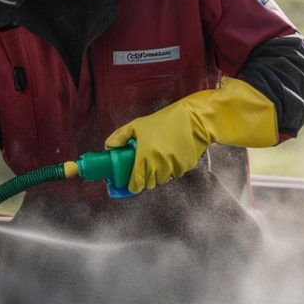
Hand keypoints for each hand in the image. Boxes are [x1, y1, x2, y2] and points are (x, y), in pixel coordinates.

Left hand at [105, 77, 277, 192]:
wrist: (194, 119)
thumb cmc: (164, 121)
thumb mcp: (137, 125)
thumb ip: (120, 137)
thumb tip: (109, 147)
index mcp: (145, 159)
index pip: (135, 185)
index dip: (131, 184)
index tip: (131, 180)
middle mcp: (159, 167)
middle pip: (149, 184)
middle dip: (145, 177)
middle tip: (144, 164)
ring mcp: (173, 169)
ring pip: (162, 180)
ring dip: (159, 173)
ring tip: (159, 155)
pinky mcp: (186, 167)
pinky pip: (175, 173)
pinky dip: (172, 167)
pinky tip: (172, 153)